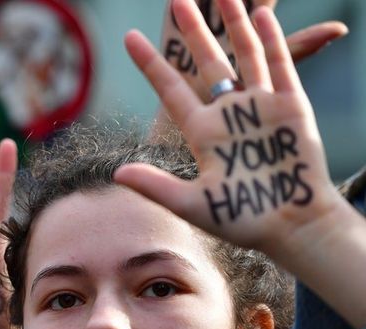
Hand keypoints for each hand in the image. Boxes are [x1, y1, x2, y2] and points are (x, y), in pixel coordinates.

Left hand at [117, 0, 342, 255]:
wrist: (292, 227)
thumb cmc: (242, 220)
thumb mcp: (192, 203)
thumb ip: (156, 186)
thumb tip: (116, 174)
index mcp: (202, 132)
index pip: (170, 89)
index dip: (150, 63)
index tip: (129, 38)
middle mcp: (228, 114)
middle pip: (207, 62)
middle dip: (193, 32)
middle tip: (177, 0)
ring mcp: (260, 107)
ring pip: (244, 54)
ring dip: (233, 24)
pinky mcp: (290, 106)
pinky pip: (279, 64)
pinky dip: (270, 40)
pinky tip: (259, 15)